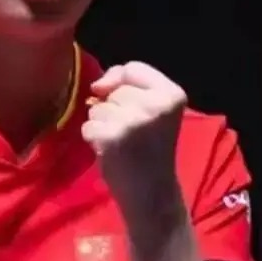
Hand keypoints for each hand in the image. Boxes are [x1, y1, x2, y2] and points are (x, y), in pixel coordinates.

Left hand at [82, 61, 187, 217]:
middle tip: (132, 134)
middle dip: (115, 108)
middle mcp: (156, 104)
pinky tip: (111, 152)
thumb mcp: (154, 109)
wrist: (153, 193)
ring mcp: (134, 121)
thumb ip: (129, 86)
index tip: (128, 105)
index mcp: (173, 93)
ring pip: (98, 107)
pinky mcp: (113, 137)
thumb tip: (96, 86)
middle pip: (116, 89)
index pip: (133, 67)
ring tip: (122, 143)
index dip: (121, 82)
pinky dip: (93, 138)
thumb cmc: (152, 149)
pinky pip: (88, 125)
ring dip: (102, 124)